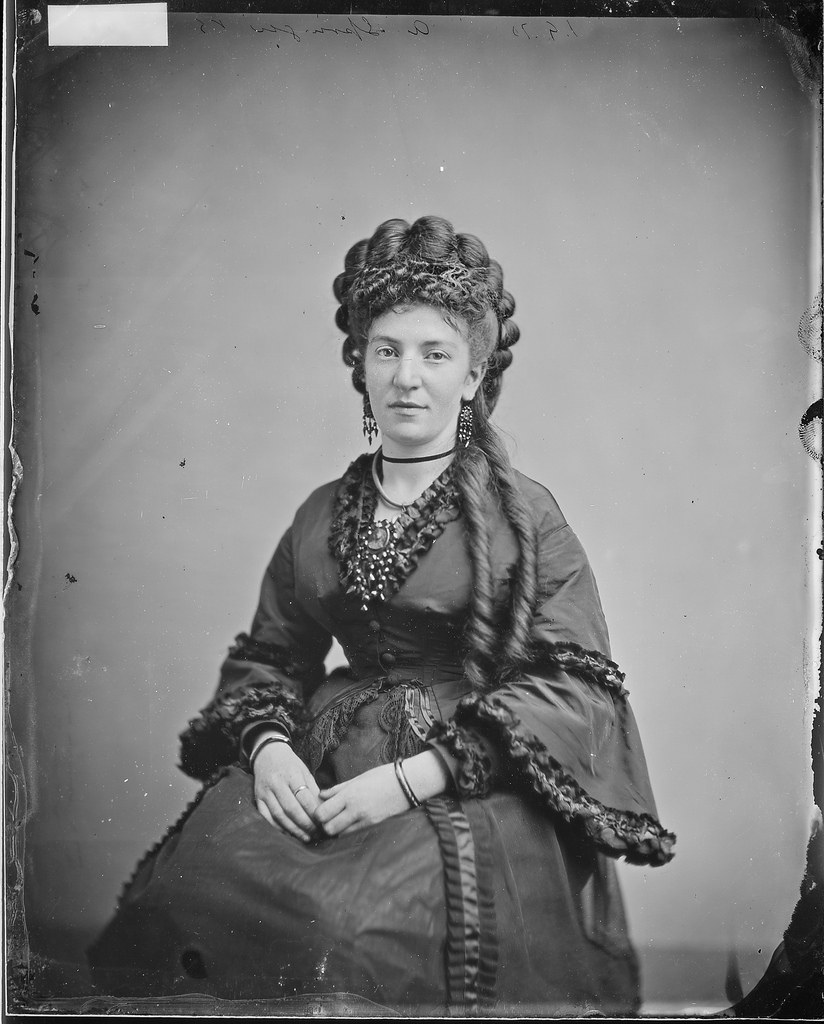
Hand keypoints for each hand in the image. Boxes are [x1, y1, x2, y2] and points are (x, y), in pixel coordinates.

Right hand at [253, 741, 320, 841]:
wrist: (267, 754)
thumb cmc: (290, 765)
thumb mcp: (304, 771)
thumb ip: (313, 790)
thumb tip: (323, 810)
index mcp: (291, 774)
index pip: (304, 797)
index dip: (313, 812)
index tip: (322, 822)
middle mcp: (276, 783)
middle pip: (291, 809)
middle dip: (305, 824)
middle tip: (316, 834)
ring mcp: (265, 791)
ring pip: (279, 815)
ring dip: (293, 829)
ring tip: (306, 837)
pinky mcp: (257, 798)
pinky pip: (266, 817)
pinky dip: (278, 828)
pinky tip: (288, 834)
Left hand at [314, 750, 451, 836]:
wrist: (408, 783)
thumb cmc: (382, 776)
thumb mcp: (358, 778)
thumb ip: (337, 789)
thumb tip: (321, 795)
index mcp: (349, 794)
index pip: (322, 813)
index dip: (318, 814)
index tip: (320, 809)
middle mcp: (355, 809)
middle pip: (328, 828)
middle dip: (324, 825)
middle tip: (327, 818)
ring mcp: (365, 820)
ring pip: (340, 835)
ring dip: (336, 830)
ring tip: (338, 821)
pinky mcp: (374, 826)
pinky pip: (353, 834)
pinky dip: (348, 832)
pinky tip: (350, 824)